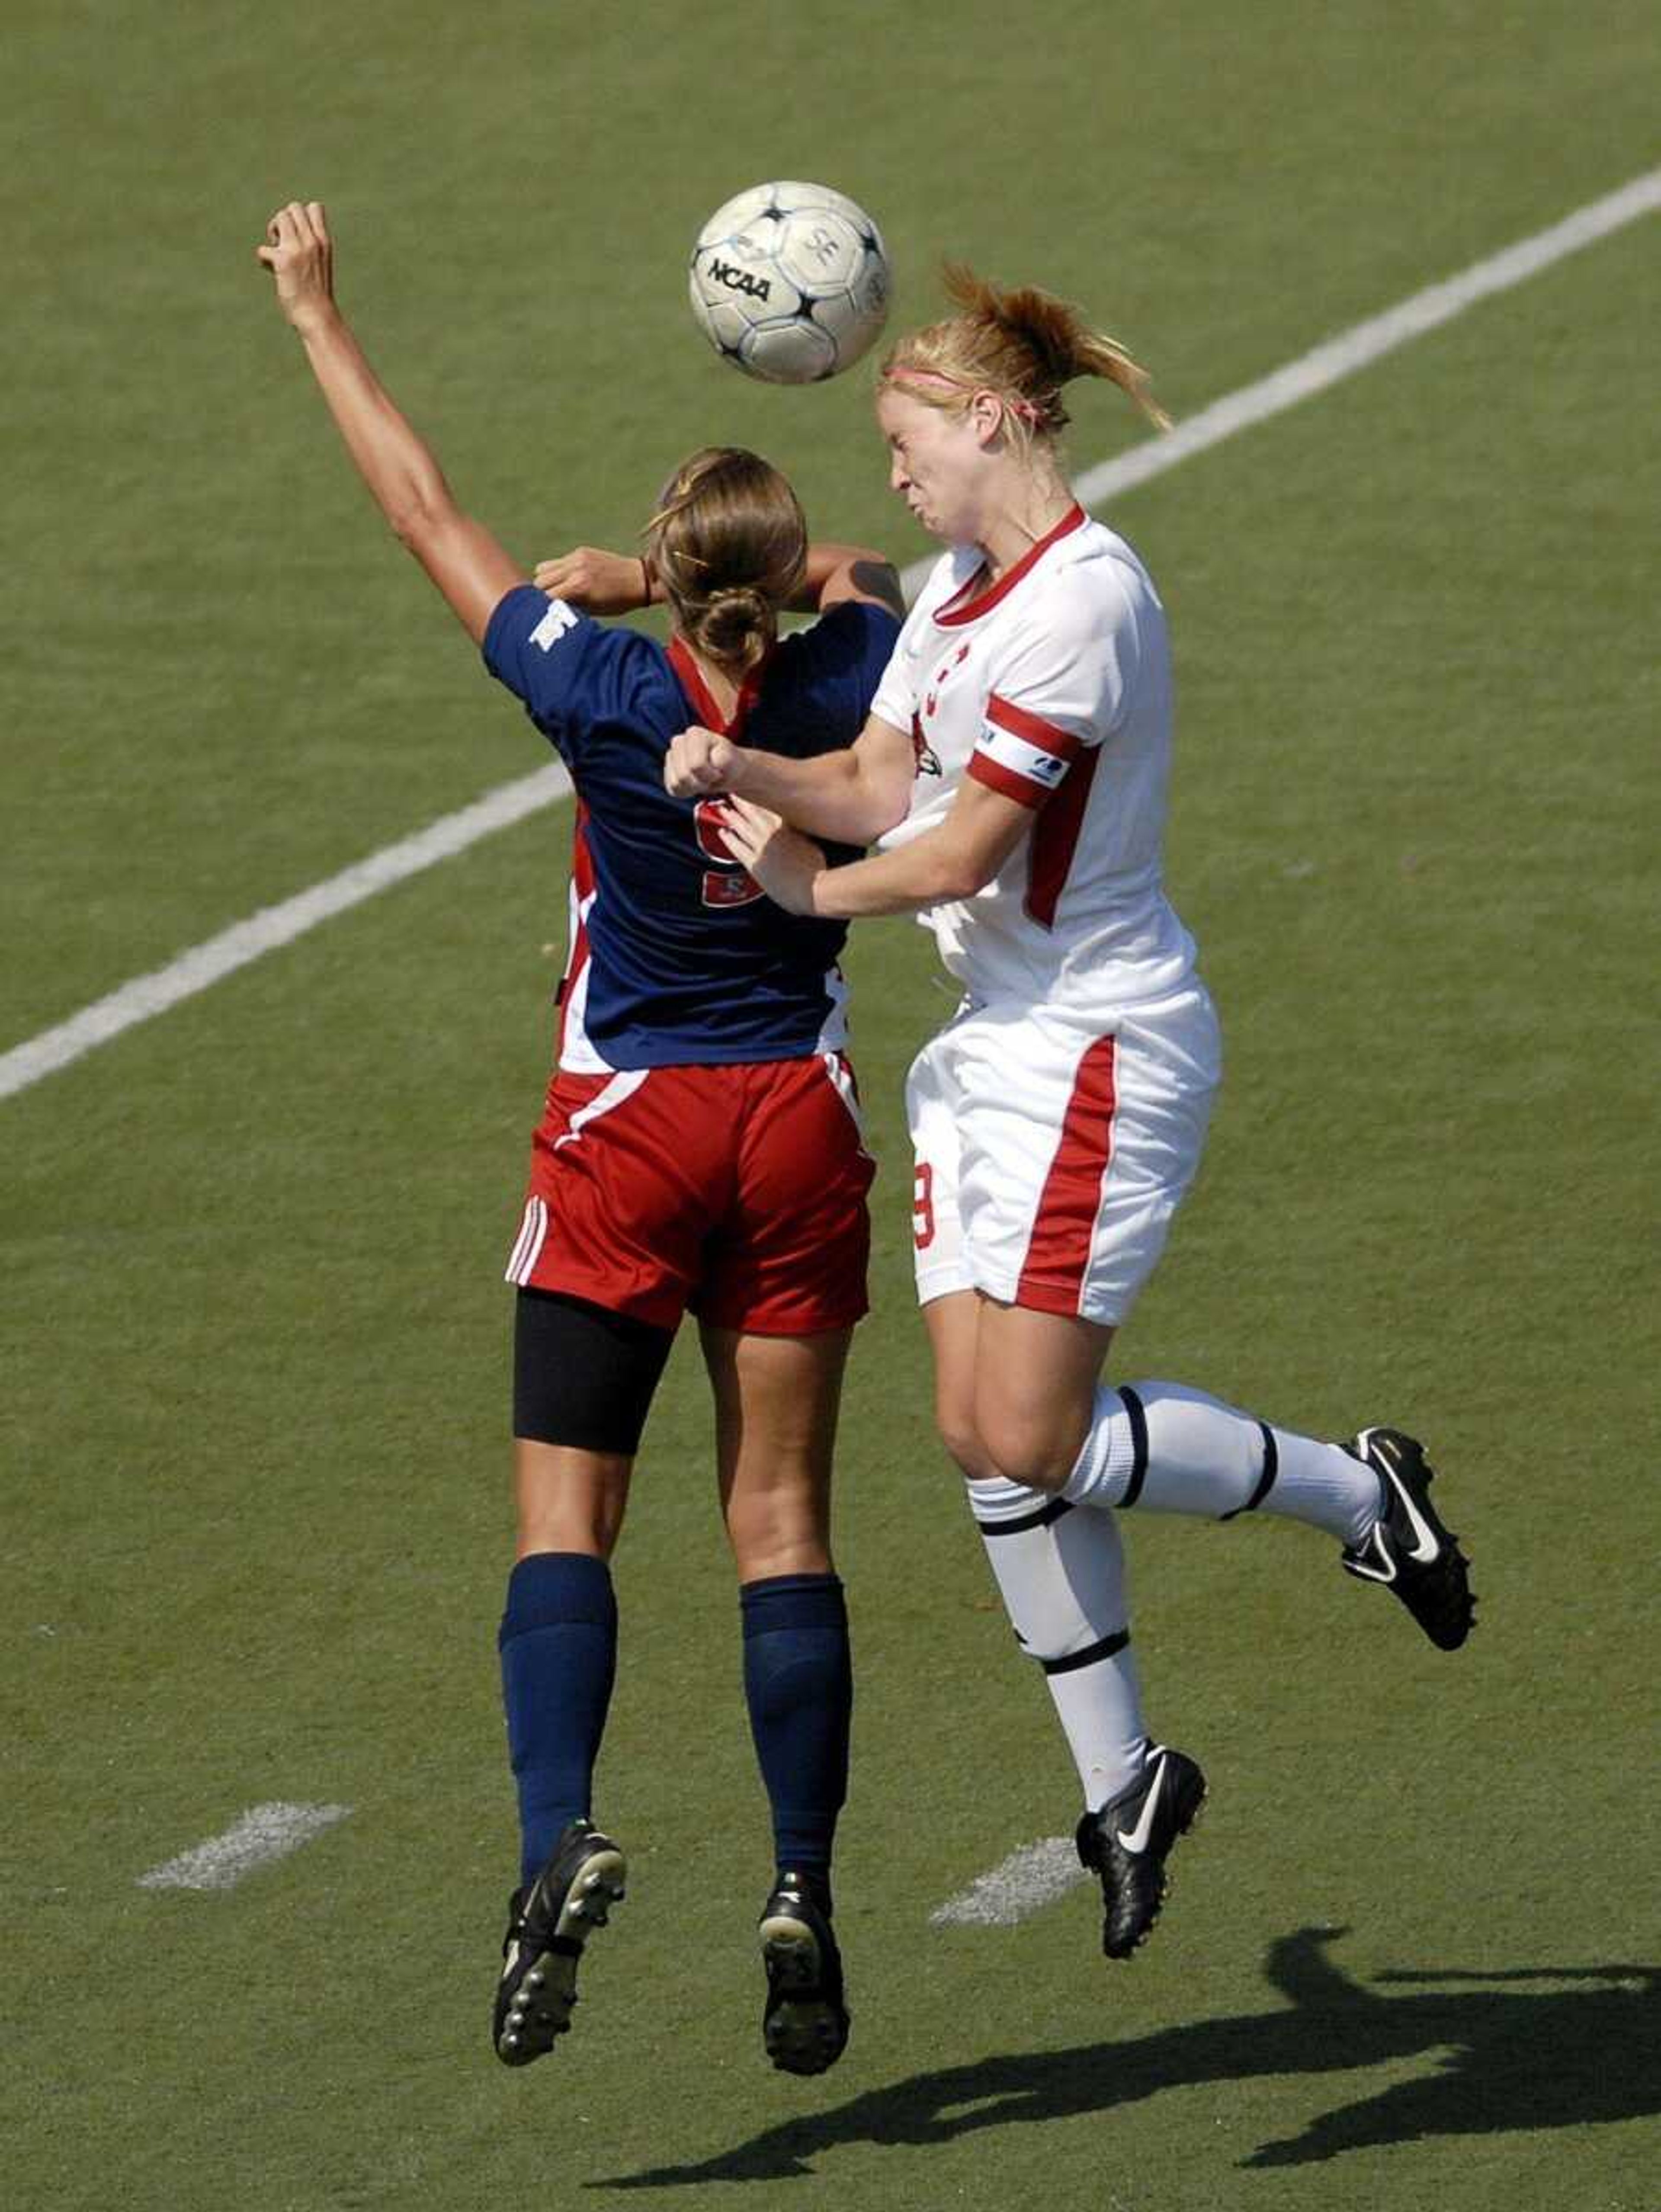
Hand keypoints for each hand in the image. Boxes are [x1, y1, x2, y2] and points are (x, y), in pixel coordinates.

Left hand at [256, 201, 338, 334]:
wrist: (318, 317)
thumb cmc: (317, 295)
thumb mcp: (320, 264)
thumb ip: (309, 247)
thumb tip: (282, 238)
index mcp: (324, 242)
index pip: (314, 207)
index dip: (301, 216)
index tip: (298, 235)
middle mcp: (312, 241)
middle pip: (293, 208)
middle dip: (284, 221)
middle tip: (284, 243)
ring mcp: (298, 250)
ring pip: (280, 217)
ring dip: (273, 232)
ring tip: (277, 253)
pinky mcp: (283, 261)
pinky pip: (263, 249)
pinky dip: (263, 260)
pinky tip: (272, 272)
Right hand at [534, 547, 650, 615]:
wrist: (639, 579)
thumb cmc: (618, 602)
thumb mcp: (593, 611)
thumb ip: (569, 607)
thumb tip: (547, 611)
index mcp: (579, 587)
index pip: (545, 597)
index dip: (543, 609)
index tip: (545, 616)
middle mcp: (575, 569)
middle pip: (539, 582)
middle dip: (540, 595)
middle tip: (549, 605)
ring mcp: (577, 558)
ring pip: (542, 569)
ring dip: (545, 582)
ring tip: (557, 591)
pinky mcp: (580, 551)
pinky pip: (556, 562)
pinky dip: (557, 572)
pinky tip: (567, 581)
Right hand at [665, 725, 741, 797]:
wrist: (726, 770)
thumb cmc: (729, 764)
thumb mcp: (732, 760)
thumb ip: (722, 759)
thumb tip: (705, 763)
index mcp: (694, 734)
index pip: (696, 765)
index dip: (710, 774)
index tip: (718, 770)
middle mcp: (678, 741)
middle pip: (683, 776)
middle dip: (701, 782)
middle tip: (711, 777)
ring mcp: (671, 755)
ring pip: (676, 784)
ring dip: (694, 788)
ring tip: (704, 779)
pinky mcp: (668, 770)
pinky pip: (673, 790)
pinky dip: (686, 791)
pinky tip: (695, 782)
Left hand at [717, 799, 824, 915]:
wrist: (812, 890)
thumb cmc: (817, 868)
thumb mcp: (812, 840)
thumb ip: (800, 827)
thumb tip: (797, 817)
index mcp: (787, 825)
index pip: (769, 804)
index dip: (757, 794)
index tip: (749, 785)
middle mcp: (771, 833)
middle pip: (752, 812)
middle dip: (740, 801)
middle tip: (730, 790)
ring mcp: (761, 848)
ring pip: (742, 827)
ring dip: (731, 817)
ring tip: (722, 808)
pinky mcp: (754, 864)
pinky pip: (737, 848)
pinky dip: (729, 839)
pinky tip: (723, 832)